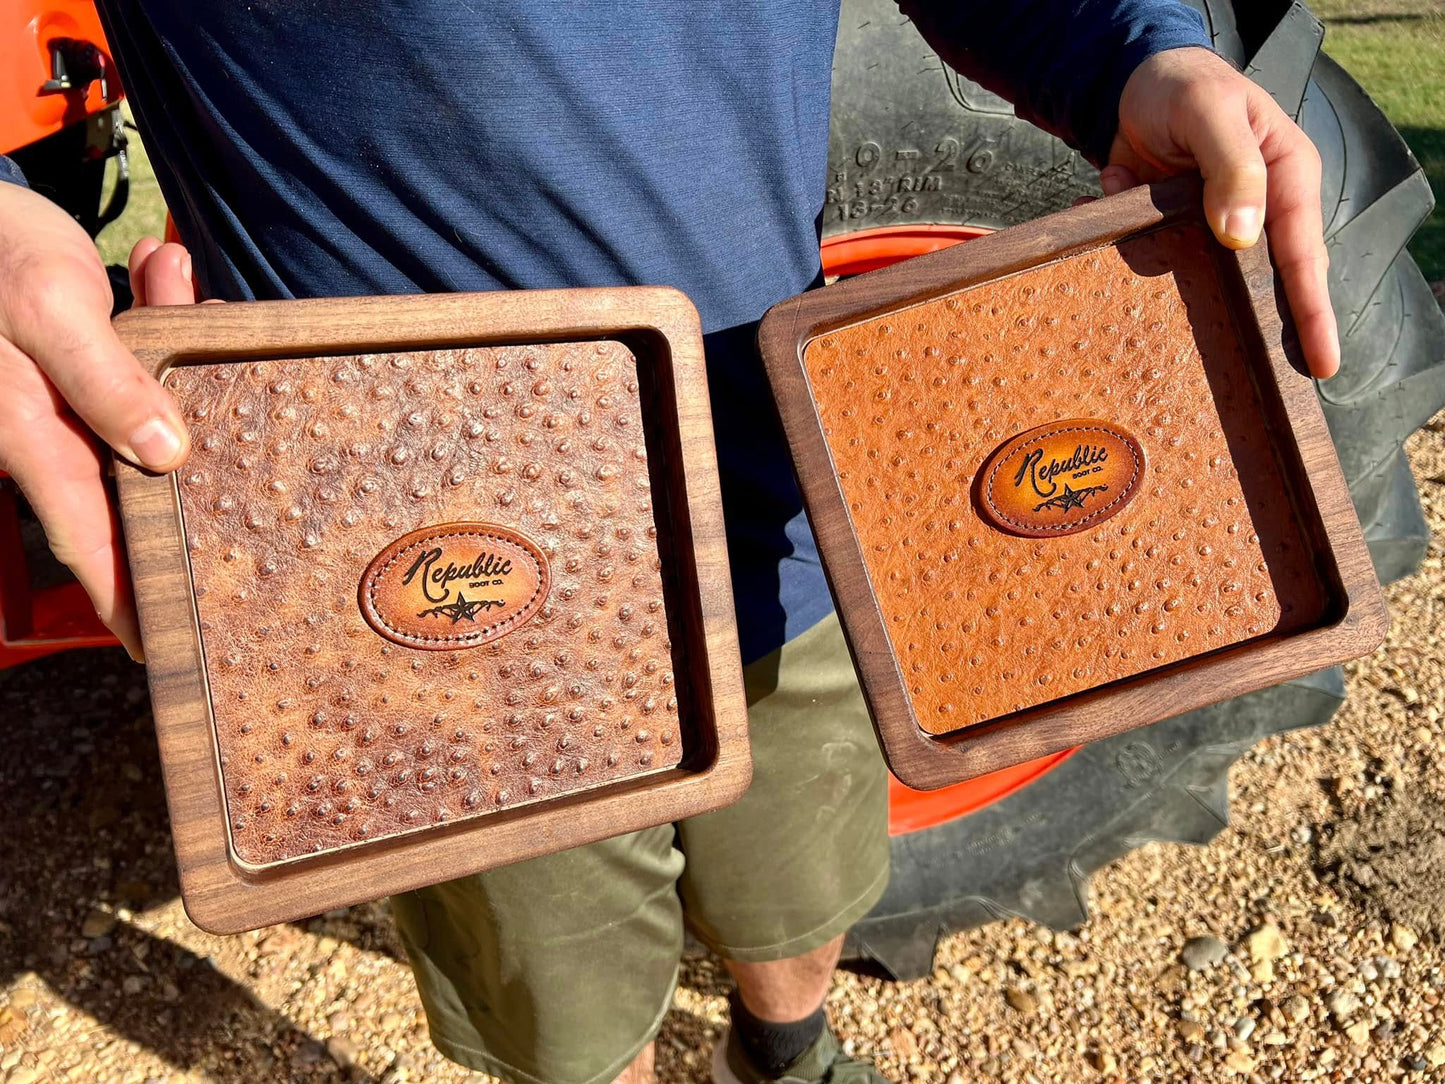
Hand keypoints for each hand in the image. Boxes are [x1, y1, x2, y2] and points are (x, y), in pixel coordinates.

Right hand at [0, 180, 194, 660]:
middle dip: (179, 505)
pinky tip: (177, 284)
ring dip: (182, 394)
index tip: (160, 648)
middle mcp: (47, 431)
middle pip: (128, 494)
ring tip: (207, 338)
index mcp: (29, 433)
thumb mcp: (49, 308)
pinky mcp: (81, 368)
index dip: (123, 598)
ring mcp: (63, 404)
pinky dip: (165, 333)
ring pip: (145, 424)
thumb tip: (165, 454)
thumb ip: (104, 382)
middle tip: (239, 549)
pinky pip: (137, 371)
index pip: (89, 539)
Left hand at [1110, 47, 1337, 378]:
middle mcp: (1254, 211)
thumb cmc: (1187, 89)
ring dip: (1166, 270)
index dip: (1312, 312)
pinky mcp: (1168, 234)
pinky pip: (1146, 257)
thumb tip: (1242, 234)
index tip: (1321, 363)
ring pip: (1197, 277)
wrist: (1134, 84)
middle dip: (1256, 326)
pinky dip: (1124, 241)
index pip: (1303, 254)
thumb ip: (1231, 167)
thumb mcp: (1211, 114)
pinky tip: (1107, 193)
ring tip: (1153, 270)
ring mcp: (1209, 229)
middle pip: (1260, 282)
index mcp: (1286, 179)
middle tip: (1260, 380)